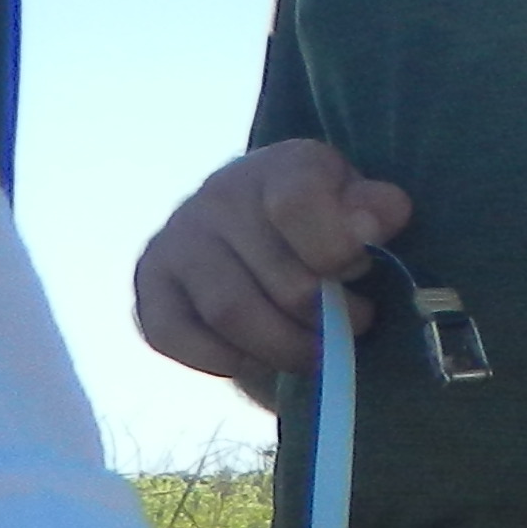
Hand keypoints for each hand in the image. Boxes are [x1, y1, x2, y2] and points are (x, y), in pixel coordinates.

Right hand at [130, 143, 412, 393]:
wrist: (269, 236)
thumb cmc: (331, 226)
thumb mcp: (365, 208)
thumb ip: (376, 212)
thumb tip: (369, 226)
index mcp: (281, 168)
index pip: (297, 205)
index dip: (338, 252)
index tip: (361, 271)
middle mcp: (218, 195)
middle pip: (282, 281)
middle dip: (329, 318)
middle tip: (355, 322)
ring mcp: (177, 239)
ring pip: (232, 314)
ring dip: (286, 348)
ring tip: (320, 351)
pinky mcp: (151, 286)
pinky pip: (175, 336)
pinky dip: (226, 359)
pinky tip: (260, 356)